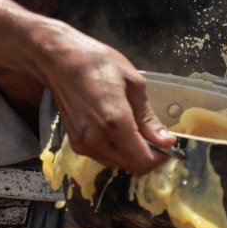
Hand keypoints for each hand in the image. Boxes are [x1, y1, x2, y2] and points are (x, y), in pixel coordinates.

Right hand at [36, 28, 172, 174]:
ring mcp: (83, 143)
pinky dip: (116, 150)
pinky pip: (103, 156)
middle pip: (130, 167)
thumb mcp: (133, 83)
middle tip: (155, 138)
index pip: (142, 161)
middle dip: (147, 157)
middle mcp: (96, 139)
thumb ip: (149, 117)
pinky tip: (118, 130)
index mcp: (115, 122)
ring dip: (131, 154)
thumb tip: (166, 141)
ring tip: (136, 130)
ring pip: (117, 164)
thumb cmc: (98, 63)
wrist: (59, 61)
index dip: (160, 158)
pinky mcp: (74, 143)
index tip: (167, 147)